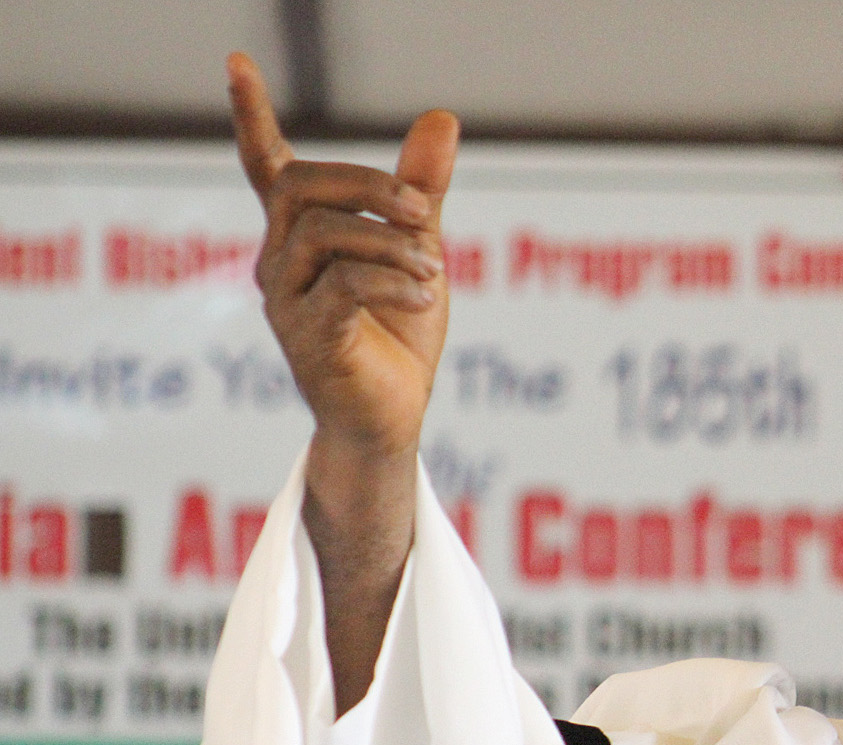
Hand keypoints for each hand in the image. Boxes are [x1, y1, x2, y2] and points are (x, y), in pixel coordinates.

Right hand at [229, 51, 459, 456]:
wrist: (388, 421)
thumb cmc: (396, 338)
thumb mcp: (417, 253)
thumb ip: (422, 191)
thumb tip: (442, 118)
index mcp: (300, 237)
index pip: (266, 166)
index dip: (251, 115)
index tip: (236, 61)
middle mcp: (279, 262)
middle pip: (301, 187)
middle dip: (369, 185)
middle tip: (424, 213)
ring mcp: (286, 300)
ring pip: (323, 235)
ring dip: (390, 244)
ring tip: (434, 272)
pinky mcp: (308, 337)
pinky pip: (343, 286)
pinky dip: (392, 283)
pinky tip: (425, 297)